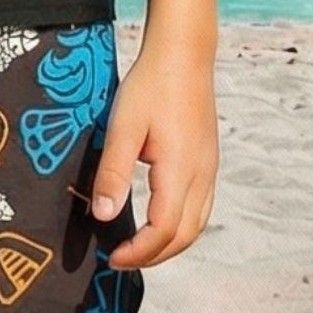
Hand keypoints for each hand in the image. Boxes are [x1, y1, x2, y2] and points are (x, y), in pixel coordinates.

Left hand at [89, 34, 218, 267]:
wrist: (184, 53)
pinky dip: (180, 225)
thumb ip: (113, 173)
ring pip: (197, 224)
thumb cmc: (151, 85)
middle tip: (121, 259)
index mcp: (181, 169)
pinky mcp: (208, 160)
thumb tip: (102, 215)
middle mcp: (202, 174)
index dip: (138, 251)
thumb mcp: (122, 127)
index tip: (111, 257)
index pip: (163, 230)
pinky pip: (201, 207)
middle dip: (154, 256)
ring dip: (169, 244)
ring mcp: (209, 168)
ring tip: (138, 247)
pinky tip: (158, 221)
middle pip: (185, 235)